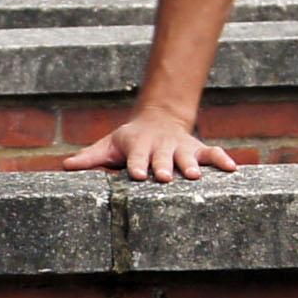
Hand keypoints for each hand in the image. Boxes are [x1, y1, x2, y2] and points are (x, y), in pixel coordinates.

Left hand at [61, 105, 241, 181]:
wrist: (158, 119)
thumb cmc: (129, 141)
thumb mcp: (108, 145)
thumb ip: (90, 158)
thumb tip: (65, 166)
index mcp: (138, 146)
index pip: (137, 157)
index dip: (138, 165)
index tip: (139, 175)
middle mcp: (161, 147)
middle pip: (163, 158)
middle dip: (165, 167)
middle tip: (166, 177)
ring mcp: (181, 148)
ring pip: (188, 156)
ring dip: (192, 165)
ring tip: (196, 176)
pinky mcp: (197, 150)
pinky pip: (212, 154)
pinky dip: (223, 160)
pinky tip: (233, 169)